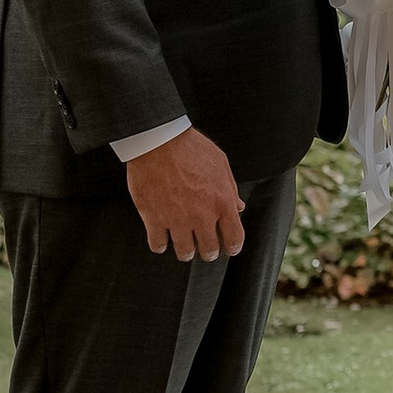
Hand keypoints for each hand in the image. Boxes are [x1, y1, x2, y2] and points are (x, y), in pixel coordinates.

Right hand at [124, 126, 245, 260]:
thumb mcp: (220, 163)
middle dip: (208, 251)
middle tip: (204, 247)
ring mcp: (176, 219)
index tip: (229, 248)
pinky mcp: (153, 218)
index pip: (234, 238)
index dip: (233, 247)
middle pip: (209, 250)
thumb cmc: (191, 147)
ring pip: (184, 252)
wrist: (158, 139)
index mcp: (222, 202)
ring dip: (185, 251)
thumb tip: (239, 208)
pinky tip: (161, 239)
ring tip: (183, 246)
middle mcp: (201, 215)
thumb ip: (231, 189)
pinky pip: (157, 244)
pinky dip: (160, 245)